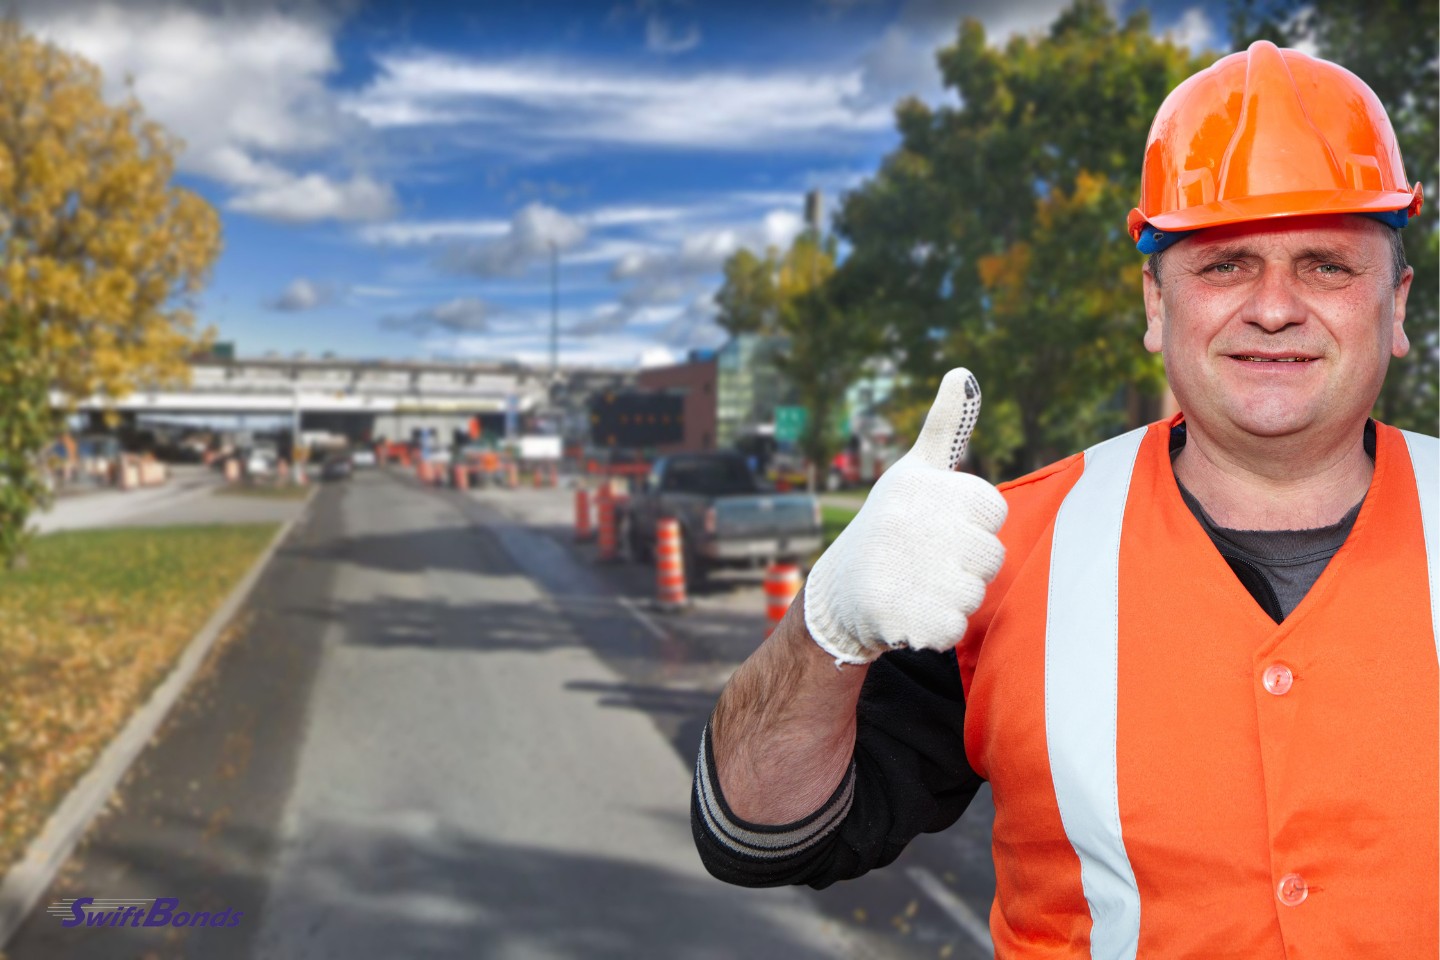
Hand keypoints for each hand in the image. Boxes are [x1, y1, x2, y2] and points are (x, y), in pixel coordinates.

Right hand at [803, 368, 1007, 664]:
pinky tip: (907, 612)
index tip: (936, 526)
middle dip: (964, 566)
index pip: (993, 512)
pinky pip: (954, 628)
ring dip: (951, 598)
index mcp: (922, 485)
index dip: (970, 526)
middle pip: (991, 556)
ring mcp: (904, 570)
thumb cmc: (888, 526)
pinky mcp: (900, 616)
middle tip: (923, 561)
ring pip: (975, 595)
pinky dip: (936, 628)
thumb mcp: (913, 472)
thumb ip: (945, 427)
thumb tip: (964, 372)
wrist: (837, 594)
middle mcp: (911, 522)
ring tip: (913, 585)